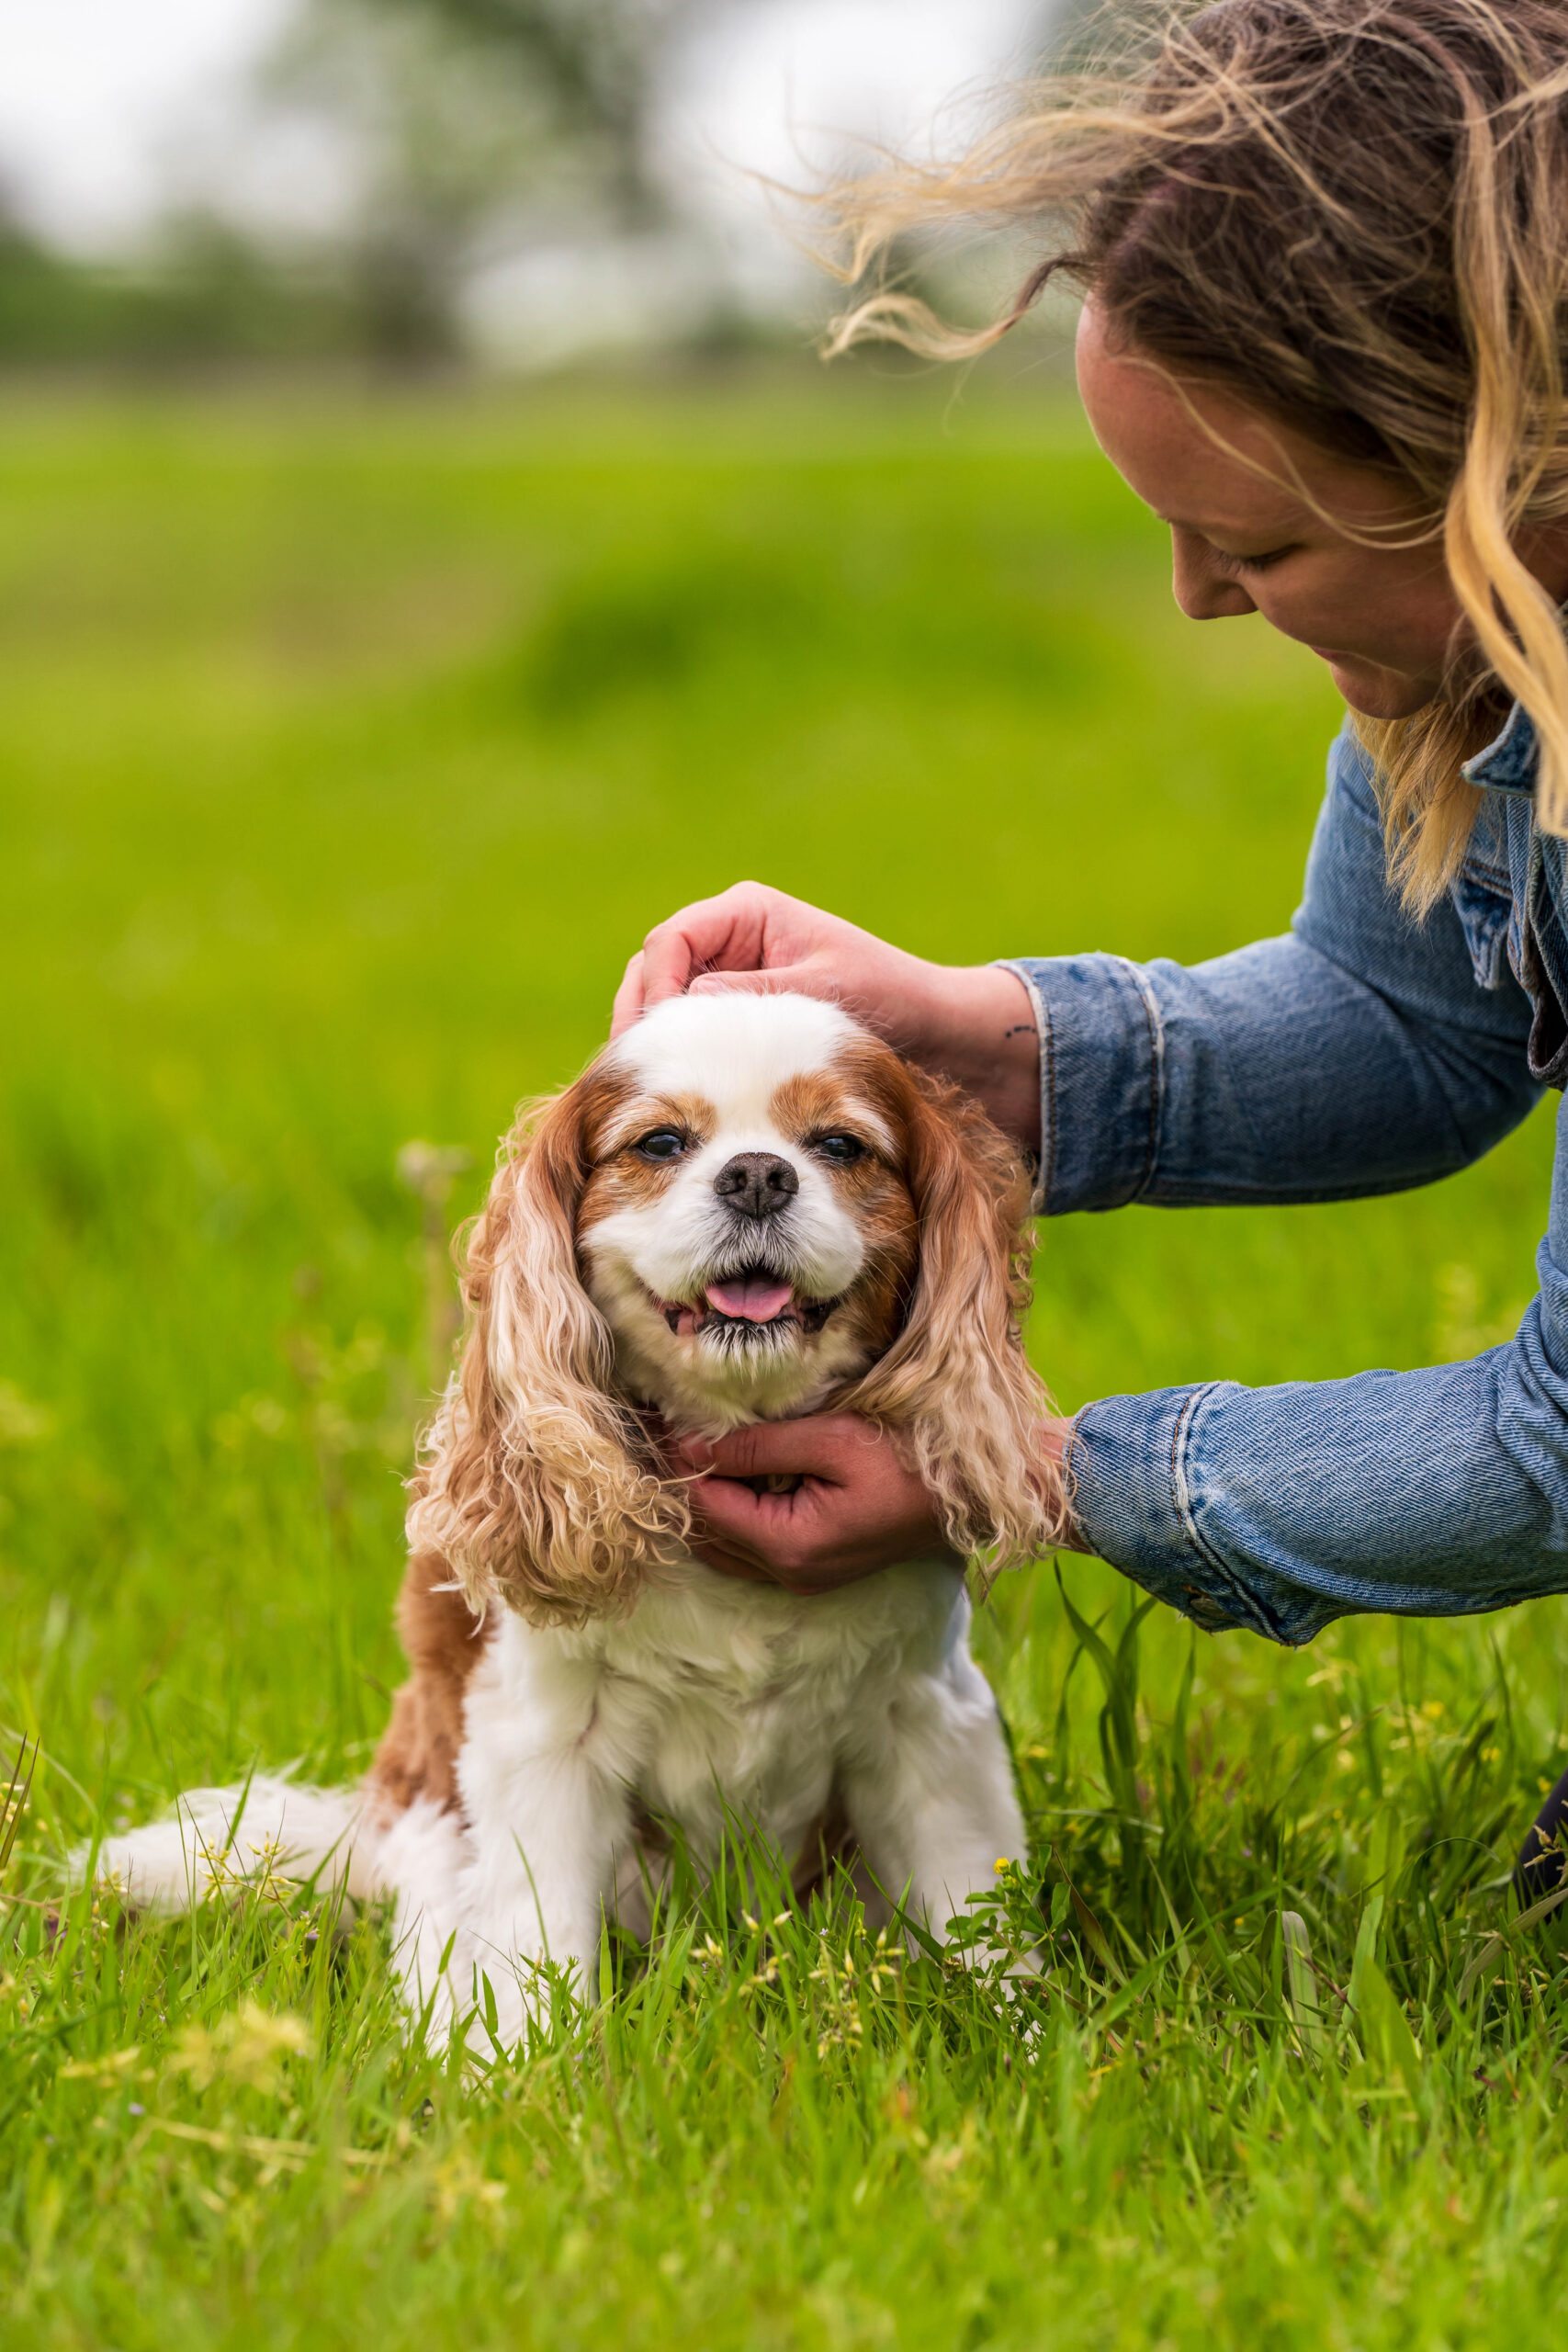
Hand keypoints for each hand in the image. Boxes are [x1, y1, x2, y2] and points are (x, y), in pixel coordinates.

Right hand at [611, 881, 1040, 1158]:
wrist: (933, 1029)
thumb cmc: (889, 998)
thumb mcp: (822, 995)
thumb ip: (753, 995)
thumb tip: (683, 1005)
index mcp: (747, 912)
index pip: (670, 943)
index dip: (655, 992)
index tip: (659, 1042)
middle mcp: (730, 936)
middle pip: (653, 972)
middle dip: (642, 1020)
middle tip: (638, 1073)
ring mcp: (729, 973)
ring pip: (663, 1003)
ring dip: (656, 1043)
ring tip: (652, 1090)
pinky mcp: (737, 1011)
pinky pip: (690, 1031)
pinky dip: (680, 1058)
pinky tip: (680, 1096)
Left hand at [669, 1412, 1087, 1593]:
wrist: (973, 1496)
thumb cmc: (910, 1459)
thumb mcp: (832, 1439)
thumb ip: (759, 1445)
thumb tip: (691, 1441)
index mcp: (788, 1546)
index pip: (703, 1504)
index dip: (674, 1460)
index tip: (654, 1415)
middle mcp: (788, 1572)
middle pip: (704, 1531)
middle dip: (679, 1481)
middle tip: (657, 1425)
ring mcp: (802, 1575)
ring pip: (722, 1542)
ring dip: (701, 1497)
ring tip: (682, 1441)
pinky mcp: (814, 1564)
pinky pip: (748, 1544)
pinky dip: (727, 1511)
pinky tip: (724, 1470)